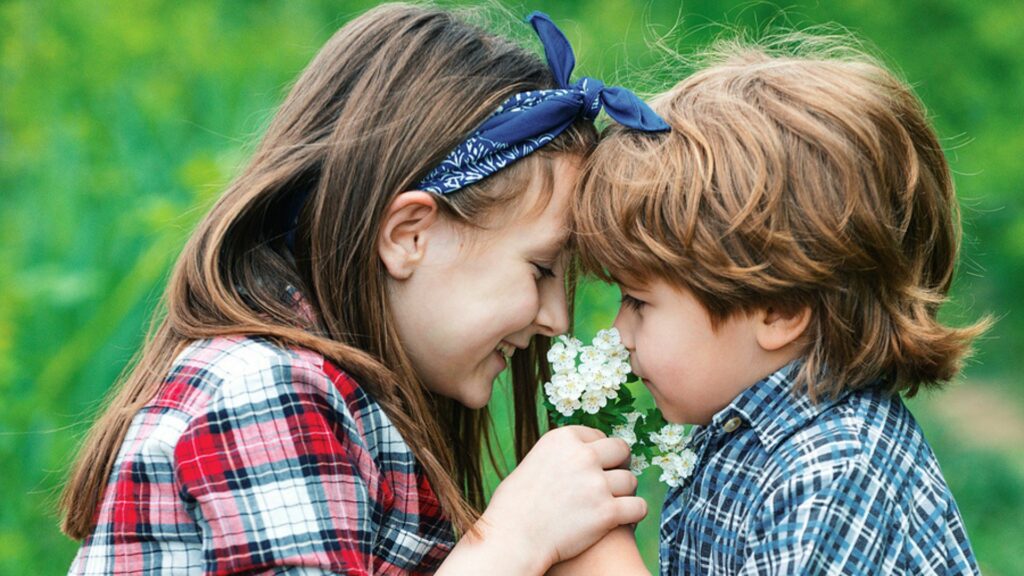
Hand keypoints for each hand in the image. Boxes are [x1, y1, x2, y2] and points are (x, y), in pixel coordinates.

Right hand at [476, 426, 646, 570]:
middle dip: (620, 465)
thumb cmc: (515, 506)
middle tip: (614, 480)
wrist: (512, 539)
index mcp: (563, 438)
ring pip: (630, 480)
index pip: (599, 436)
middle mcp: (582, 455)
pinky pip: (638, 507)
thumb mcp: (534, 462)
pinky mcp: (607, 512)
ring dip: (625, 492)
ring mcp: (596, 483)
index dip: (600, 453)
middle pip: (621, 451)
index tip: (596, 466)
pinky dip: (634, 513)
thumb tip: (579, 454)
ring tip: (614, 503)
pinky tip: (625, 519)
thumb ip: (560, 455)